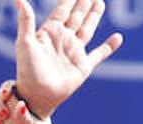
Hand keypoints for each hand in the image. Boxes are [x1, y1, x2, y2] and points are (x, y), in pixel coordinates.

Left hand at [13, 0, 121, 116]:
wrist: (36, 96)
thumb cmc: (27, 71)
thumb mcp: (24, 43)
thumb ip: (26, 20)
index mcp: (50, 33)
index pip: (63, 10)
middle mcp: (63, 40)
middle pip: (76, 16)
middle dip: (84, 4)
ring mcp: (74, 52)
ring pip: (87, 29)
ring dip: (94, 17)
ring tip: (100, 3)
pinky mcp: (83, 67)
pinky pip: (99, 54)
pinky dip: (109, 47)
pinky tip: (118, 38)